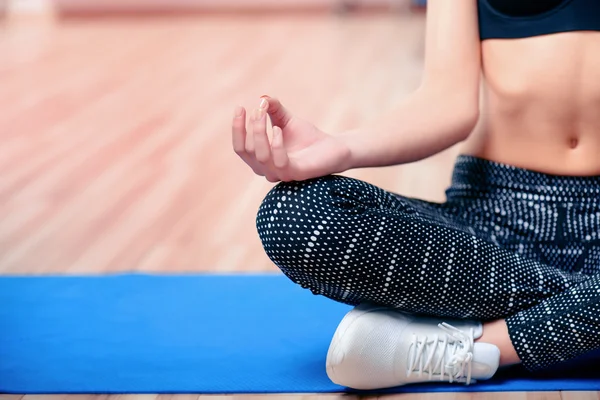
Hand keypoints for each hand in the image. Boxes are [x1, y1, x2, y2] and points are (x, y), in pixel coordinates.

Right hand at [232, 96, 352, 181]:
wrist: (332, 148)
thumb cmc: (307, 137)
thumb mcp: (285, 119)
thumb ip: (273, 109)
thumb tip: (262, 98)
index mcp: (260, 159)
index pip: (240, 148)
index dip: (237, 128)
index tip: (240, 107)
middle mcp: (267, 170)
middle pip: (247, 150)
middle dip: (251, 126)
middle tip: (259, 108)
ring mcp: (280, 174)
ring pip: (260, 156)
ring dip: (259, 132)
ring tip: (264, 113)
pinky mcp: (296, 174)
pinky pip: (279, 162)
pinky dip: (276, 144)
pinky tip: (279, 129)